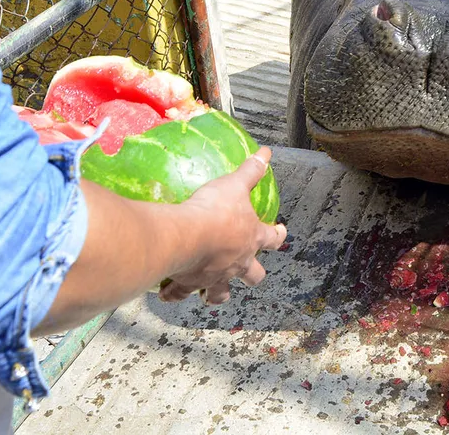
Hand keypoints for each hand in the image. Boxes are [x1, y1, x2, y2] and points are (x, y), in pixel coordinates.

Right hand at [158, 147, 287, 304]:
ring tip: (212, 293)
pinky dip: (175, 294)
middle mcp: (238, 263)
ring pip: (221, 293)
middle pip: (254, 276)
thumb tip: (266, 153)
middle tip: (249, 272)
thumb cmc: (216, 209)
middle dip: (254, 275)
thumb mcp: (235, 185)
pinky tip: (167, 293)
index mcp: (252, 239)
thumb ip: (250, 171)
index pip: (273, 239)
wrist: (187, 236)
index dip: (278, 236)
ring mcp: (216, 277)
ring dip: (218, 294)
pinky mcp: (191, 284)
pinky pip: (182, 293)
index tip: (281, 232)